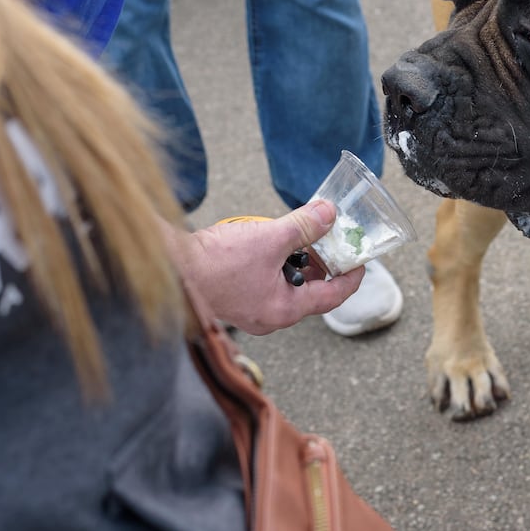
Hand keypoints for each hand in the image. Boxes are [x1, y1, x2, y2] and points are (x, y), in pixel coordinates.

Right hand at [172, 200, 365, 334]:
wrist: (168, 268)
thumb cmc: (216, 263)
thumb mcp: (268, 238)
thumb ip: (303, 226)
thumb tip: (329, 214)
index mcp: (283, 310)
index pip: (331, 297)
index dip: (351, 277)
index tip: (362, 260)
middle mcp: (268, 316)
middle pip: (308, 291)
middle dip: (321, 264)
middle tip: (331, 239)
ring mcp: (249, 309)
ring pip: (285, 285)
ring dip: (296, 261)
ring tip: (301, 235)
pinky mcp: (232, 298)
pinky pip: (265, 282)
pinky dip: (274, 264)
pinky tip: (268, 241)